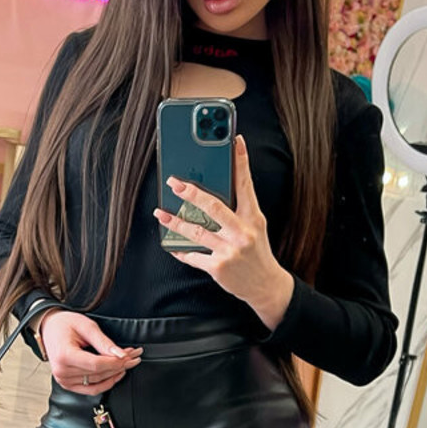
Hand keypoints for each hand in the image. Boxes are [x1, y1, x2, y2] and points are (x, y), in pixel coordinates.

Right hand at [39, 310, 142, 393]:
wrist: (50, 328)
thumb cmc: (65, 324)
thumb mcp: (87, 326)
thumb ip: (104, 342)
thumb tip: (120, 355)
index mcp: (64, 355)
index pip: (96, 365)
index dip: (116, 362)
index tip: (130, 356)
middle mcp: (62, 371)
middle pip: (99, 374)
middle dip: (120, 365)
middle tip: (134, 356)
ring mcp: (64, 380)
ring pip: (98, 382)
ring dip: (115, 373)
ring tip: (127, 362)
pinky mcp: (68, 384)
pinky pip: (91, 390)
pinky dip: (106, 384)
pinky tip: (116, 375)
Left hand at [152, 133, 294, 328]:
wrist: (266, 286)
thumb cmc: (257, 252)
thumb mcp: (255, 227)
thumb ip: (238, 210)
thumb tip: (214, 190)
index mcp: (253, 218)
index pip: (246, 185)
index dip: (241, 162)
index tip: (235, 141)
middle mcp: (243, 232)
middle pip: (214, 207)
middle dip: (192, 193)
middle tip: (174, 182)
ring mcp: (230, 251)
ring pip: (197, 231)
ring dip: (175, 222)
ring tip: (161, 213)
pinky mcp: (219, 267)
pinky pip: (193, 256)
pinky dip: (180, 249)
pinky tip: (171, 244)